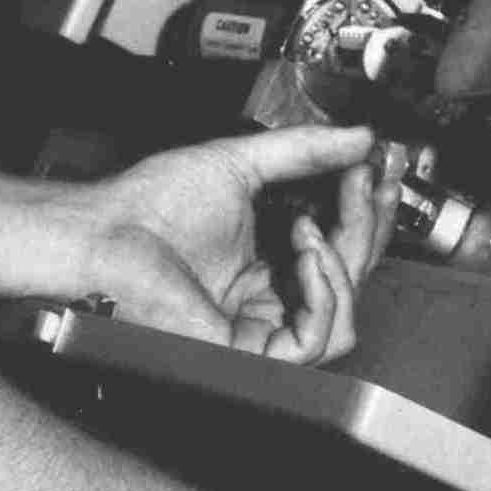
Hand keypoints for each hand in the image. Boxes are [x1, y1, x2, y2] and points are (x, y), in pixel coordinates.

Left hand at [72, 123, 396, 365]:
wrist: (109, 231)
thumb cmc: (151, 206)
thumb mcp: (241, 163)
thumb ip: (304, 151)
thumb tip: (357, 138)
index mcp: (266, 263)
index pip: (337, 247)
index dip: (366, 211)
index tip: (380, 169)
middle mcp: (267, 300)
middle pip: (350, 280)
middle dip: (366, 228)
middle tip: (368, 182)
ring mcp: (259, 328)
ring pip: (344, 316)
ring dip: (345, 262)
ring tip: (314, 223)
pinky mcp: (250, 351)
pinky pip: (316, 337)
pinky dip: (323, 291)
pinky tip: (306, 251)